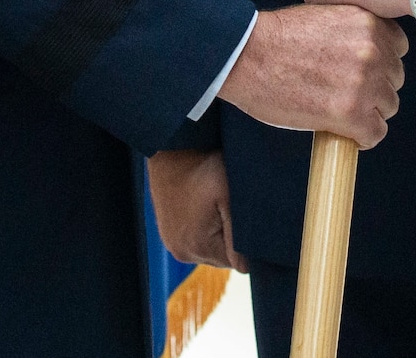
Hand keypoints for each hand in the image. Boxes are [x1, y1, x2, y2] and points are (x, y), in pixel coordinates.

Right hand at [146, 150, 246, 271]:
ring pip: (210, 248)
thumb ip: (239, 235)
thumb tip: (246, 269)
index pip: (238, 263)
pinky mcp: (167, 233)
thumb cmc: (204, 166)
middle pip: (223, 257)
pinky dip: (204, 227)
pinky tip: (204, 206)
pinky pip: (195, 239)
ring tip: (215, 203)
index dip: (248, 243)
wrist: (172, 146)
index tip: (247, 218)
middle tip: (231, 206)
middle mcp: (182, 252)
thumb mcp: (229, 197)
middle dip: (232, 237)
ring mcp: (172, 244)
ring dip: (218, 232)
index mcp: (198, 247)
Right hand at [216, 4, 407, 147]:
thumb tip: (367, 54)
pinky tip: (341, 130)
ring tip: (339, 111)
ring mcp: (364, 82)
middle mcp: (373, 51)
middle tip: (345, 93)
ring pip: (387, 107)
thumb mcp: (325, 15)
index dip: (380, 62)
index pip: (397, 48)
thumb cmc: (276, 37)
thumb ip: (353, 31)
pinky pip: (374, 133)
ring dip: (367, 112)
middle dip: (374, 88)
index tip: (362, 70)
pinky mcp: (351, 113)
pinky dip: (360, 137)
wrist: (247, 56)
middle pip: (394, 79)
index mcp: (368, 22)